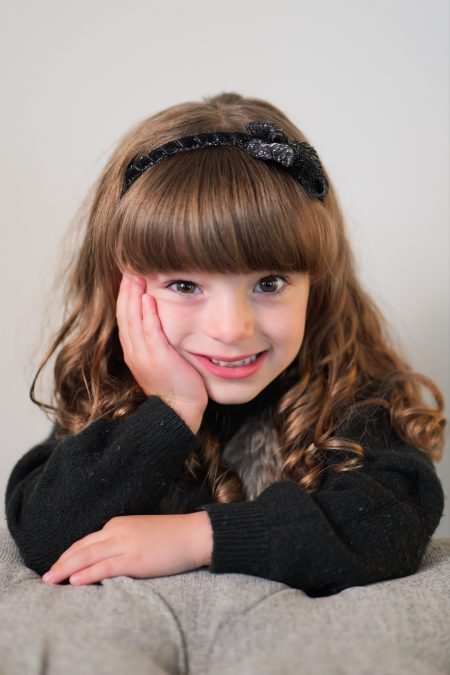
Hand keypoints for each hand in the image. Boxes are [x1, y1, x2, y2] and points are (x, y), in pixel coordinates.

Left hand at [41, 512, 212, 585]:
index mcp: (118, 523)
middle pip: (82, 547)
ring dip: (66, 569)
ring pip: (88, 556)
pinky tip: (74, 581)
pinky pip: (106, 567)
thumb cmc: (171, 536)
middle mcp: (118, 530)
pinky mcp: (136, 559)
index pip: (86, 540)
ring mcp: (126, 544)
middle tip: (46, 576)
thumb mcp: (140, 533)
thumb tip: (106, 556)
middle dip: (61, 562)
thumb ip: (122, 541)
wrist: (194, 534)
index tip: (57, 565)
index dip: (68, 554)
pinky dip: (88, 574)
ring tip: (51, 580)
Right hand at [117, 273, 207, 432]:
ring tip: (135, 274)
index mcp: (134, 350)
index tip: (129, 274)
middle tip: (129, 265)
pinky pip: (149, 333)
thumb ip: (159, 339)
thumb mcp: (162, 359)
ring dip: (133, 295)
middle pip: (125, 313)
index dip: (125, 294)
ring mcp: (143, 355)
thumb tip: (163, 318)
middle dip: (126, 288)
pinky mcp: (157, 359)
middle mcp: (134, 351)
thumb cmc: (176, 385)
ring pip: (133, 319)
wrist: (179, 411)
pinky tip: (147, 298)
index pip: (125, 316)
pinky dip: (147, 315)